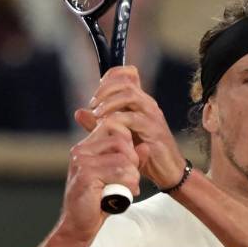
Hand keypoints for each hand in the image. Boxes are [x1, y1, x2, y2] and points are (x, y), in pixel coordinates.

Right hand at [60, 117, 141, 240]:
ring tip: (127, 190)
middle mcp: (81, 150)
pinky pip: (119, 173)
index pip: (113, 126)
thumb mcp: (119, 177)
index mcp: (86, 147)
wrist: (78, 226)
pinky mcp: (86, 176)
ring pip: (123, 159)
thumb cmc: (98, 202)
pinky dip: (127, 186)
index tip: (130, 163)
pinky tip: (121, 196)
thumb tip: (146, 146)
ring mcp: (81, 162)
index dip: (128, 142)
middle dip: (133, 160)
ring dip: (132, 177)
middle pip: (121, 140)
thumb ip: (132, 161)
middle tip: (131, 179)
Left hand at [75, 66, 184, 189]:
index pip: (128, 75)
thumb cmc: (143, 152)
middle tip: (92, 103)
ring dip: (109, 102)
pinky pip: (133, 118)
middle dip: (105, 90)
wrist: (168, 171)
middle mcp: (147, 104)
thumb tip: (79, 112)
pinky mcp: (153, 130)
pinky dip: (116, 120)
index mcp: (140, 102)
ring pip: (130, 95)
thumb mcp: (118, 135)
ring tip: (96, 113)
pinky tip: (107, 127)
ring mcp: (152, 115)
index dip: (110, 76)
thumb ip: (98, 123)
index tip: (96, 92)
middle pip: (126, 82)